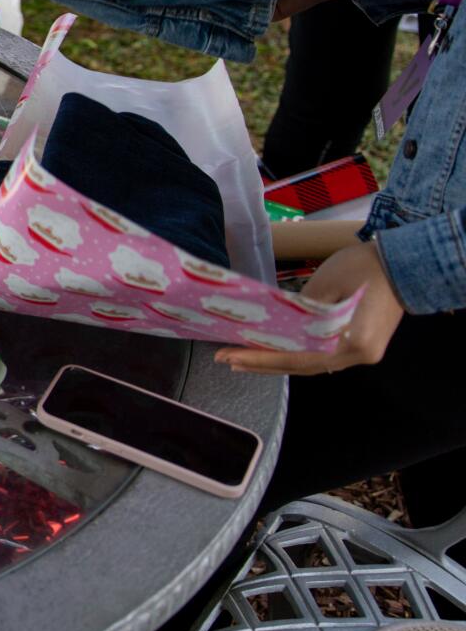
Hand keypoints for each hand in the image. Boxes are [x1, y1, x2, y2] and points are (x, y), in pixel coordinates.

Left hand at [215, 240, 404, 375]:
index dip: (260, 358)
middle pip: (301, 367)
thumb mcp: (325, 284)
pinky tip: (275, 353)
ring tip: (244, 360)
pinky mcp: (360, 346)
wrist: (404, 264)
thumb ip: (300, 311)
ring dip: (277, 362)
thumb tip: (273, 327)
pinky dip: (296, 355)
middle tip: (226, 359)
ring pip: (311, 364)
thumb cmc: (364, 267)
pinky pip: (321, 356)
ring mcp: (361, 355)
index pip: (296, 358)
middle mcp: (357, 357)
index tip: (229, 356)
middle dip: (262, 364)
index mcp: (352, 343)